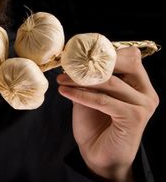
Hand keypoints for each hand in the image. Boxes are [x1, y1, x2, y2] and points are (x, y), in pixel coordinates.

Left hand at [57, 47, 158, 180]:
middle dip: (94, 62)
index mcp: (139, 83)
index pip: (128, 56)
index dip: (104, 52)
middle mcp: (146, 92)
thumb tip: (73, 59)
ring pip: (110, 82)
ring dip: (81, 79)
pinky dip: (81, 94)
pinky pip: (103, 100)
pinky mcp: (134, 117)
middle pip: (124, 63)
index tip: (77, 52)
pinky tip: (65, 92)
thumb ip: (89, 78)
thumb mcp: (90, 95)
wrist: (98, 155)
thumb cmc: (95, 124)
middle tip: (69, 63)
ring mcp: (143, 105)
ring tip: (61, 79)